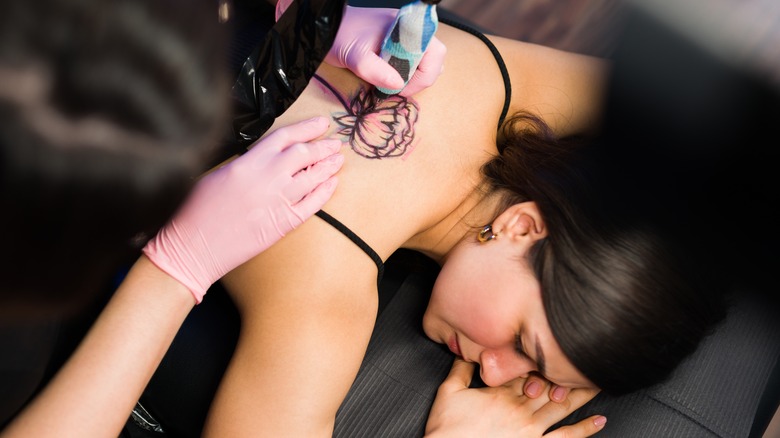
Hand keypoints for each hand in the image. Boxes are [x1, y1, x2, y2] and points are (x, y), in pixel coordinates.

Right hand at [143, 117, 342, 301]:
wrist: (192, 247)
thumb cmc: (195, 210)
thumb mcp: (217, 173)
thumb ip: (245, 162)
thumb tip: (264, 157)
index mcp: (248, 161)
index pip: (285, 136)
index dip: (307, 128)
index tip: (321, 124)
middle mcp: (267, 177)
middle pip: (304, 154)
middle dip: (323, 146)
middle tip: (335, 143)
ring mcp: (278, 201)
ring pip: (313, 177)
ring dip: (329, 166)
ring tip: (338, 160)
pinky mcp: (283, 224)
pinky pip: (313, 204)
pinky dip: (326, 192)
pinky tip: (333, 183)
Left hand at [323, 5, 445, 96]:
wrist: (326, 30)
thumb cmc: (339, 37)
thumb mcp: (355, 56)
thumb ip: (375, 69)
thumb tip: (398, 84)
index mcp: (406, 27)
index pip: (435, 53)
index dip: (422, 77)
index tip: (401, 88)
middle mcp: (411, 30)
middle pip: (434, 60)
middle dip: (419, 79)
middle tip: (396, 89)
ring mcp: (406, 37)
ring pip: (425, 63)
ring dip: (413, 78)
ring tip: (391, 83)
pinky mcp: (400, 46)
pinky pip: (414, 62)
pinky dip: (405, 75)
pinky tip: (387, 78)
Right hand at [425, 359, 605, 436]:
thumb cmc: (447, 428)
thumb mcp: (449, 391)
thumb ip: (460, 369)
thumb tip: (467, 351)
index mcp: (501, 392)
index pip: (526, 370)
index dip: (541, 359)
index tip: (556, 345)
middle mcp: (520, 408)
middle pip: (549, 384)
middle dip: (567, 372)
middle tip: (588, 357)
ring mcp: (530, 430)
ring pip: (561, 407)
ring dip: (581, 394)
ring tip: (598, 382)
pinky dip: (584, 430)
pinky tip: (599, 421)